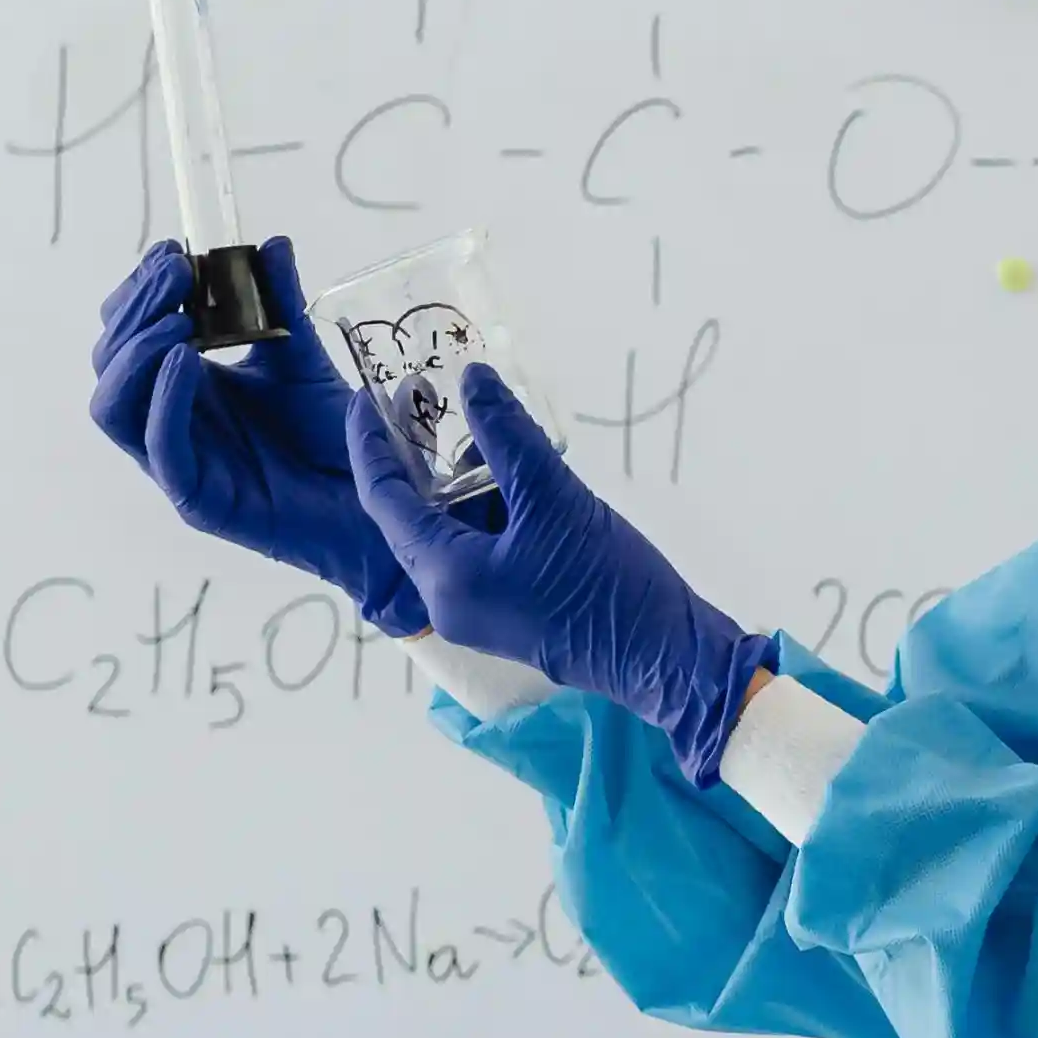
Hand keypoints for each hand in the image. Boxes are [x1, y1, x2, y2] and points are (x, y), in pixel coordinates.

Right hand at [88, 233, 422, 634]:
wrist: (378, 503)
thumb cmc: (336, 438)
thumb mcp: (303, 358)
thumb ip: (280, 304)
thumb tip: (270, 243)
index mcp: (184, 386)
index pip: (130, 332)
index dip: (139, 289)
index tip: (173, 250)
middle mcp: (169, 421)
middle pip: (110, 361)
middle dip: (135, 308)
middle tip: (176, 271)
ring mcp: (178, 462)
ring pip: (112, 406)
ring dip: (135, 352)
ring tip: (177, 317)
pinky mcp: (197, 498)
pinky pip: (158, 447)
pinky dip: (163, 400)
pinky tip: (187, 361)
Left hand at [348, 364, 773, 771]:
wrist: (669, 659)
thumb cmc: (608, 583)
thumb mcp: (555, 496)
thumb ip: (507, 434)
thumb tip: (472, 379)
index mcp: (444, 578)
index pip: (382, 499)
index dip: (370, 442)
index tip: (367, 393)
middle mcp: (448, 601)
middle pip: (416, 515)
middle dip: (425, 457)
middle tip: (433, 397)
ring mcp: (479, 611)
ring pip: (455, 530)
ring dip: (469, 481)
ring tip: (497, 432)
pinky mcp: (510, 612)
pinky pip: (483, 548)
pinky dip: (495, 509)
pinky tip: (525, 475)